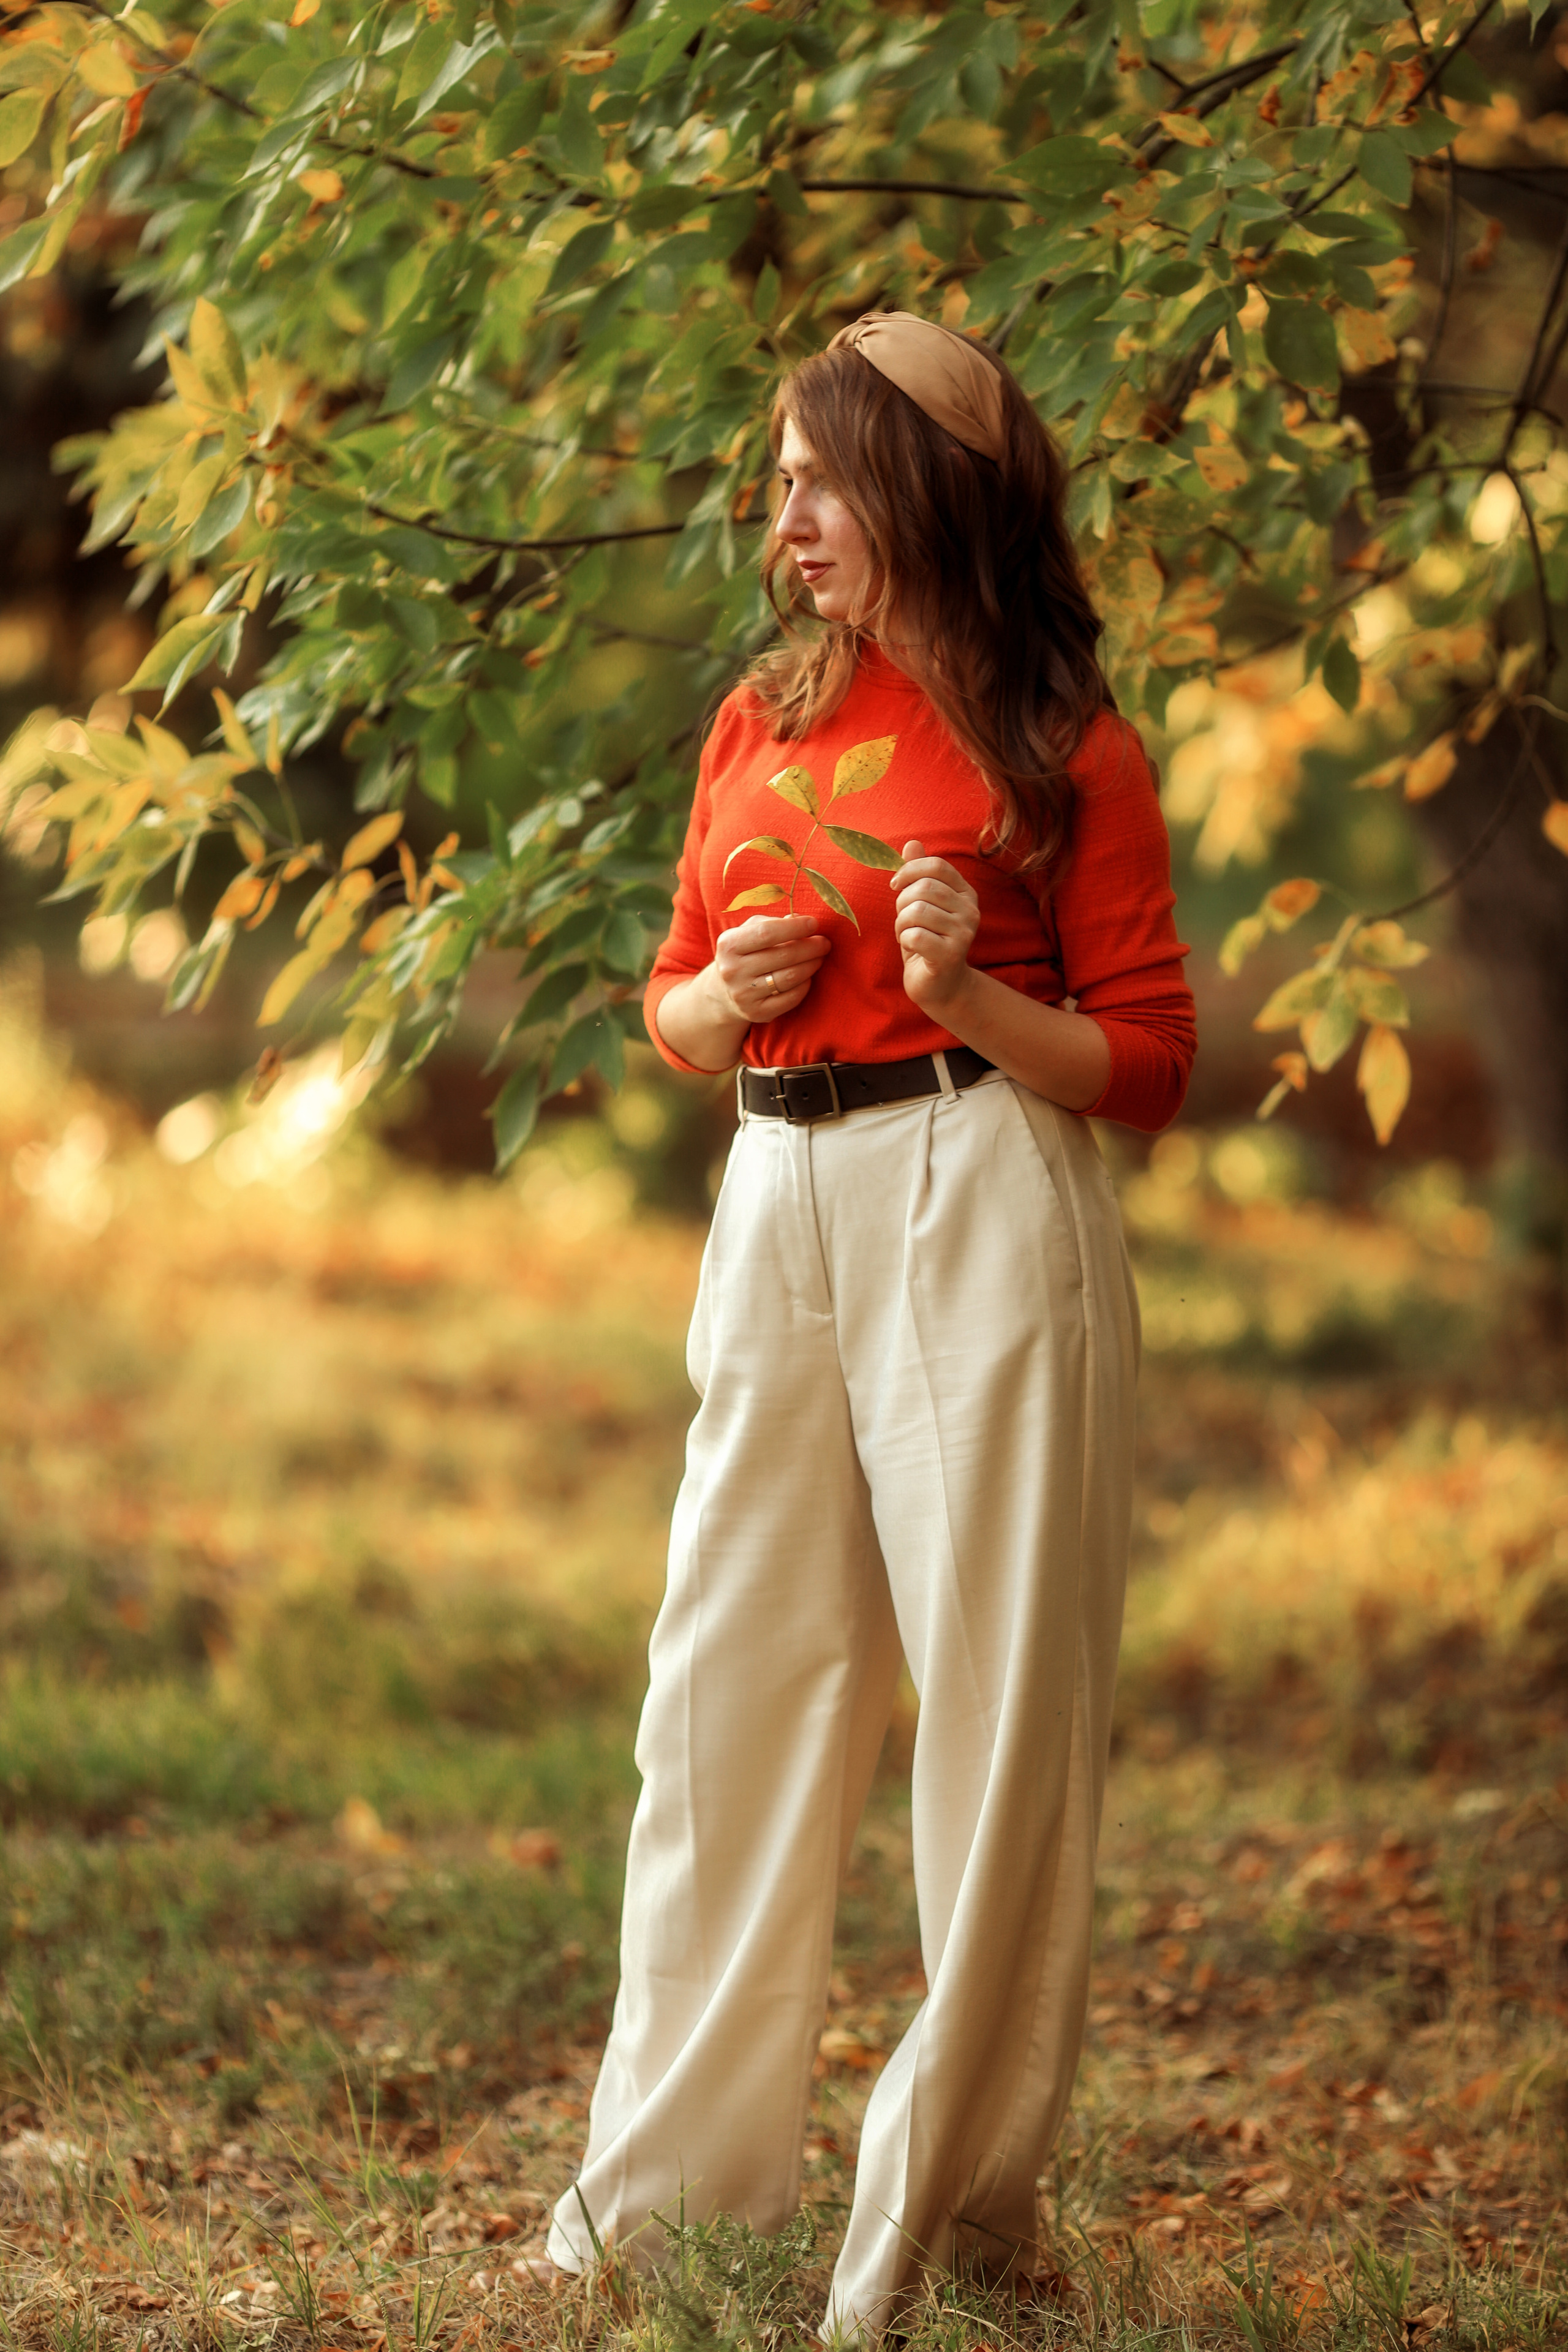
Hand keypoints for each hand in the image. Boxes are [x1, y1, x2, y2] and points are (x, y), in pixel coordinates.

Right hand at [710, 911, 830, 1025]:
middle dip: (811, 947)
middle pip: (783, 955)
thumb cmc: (745, 953)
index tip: (813, 923)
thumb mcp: (748, 932)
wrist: (725, 991)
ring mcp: (743, 995)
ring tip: (819, 957)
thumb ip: (771, 923)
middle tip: (824, 943)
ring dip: (812, 965)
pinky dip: (805, 985)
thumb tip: (799, 920)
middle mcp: (732, 971)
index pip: (767, 932)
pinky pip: (792, 997)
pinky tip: (807, 976)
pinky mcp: (756, 1013)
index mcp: (729, 944)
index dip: (795, 927)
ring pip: (790, 977)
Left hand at [891, 840, 979, 1013]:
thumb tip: (912, 844)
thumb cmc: (927, 941)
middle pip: (924, 887)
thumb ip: (918, 875)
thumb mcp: (921, 904)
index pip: (937, 865)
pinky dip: (905, 940)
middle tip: (904, 920)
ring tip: (908, 935)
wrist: (940, 985)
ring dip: (901, 924)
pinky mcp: (951, 955)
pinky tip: (912, 949)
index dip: (909, 871)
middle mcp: (971, 911)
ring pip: (917, 911)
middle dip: (902, 902)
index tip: (896, 885)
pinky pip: (915, 935)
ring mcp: (964, 934)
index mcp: (966, 893)